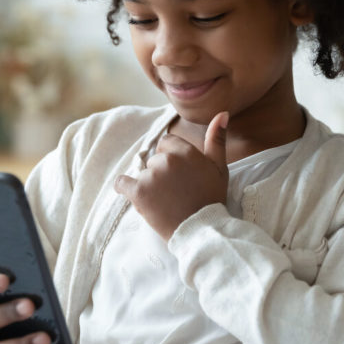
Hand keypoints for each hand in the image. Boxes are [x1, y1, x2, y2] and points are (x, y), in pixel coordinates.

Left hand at [114, 111, 228, 239]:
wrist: (201, 229)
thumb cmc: (211, 199)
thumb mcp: (219, 167)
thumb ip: (216, 139)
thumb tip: (222, 113)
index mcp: (185, 151)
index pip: (166, 143)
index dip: (172, 158)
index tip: (180, 175)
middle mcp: (167, 159)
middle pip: (155, 159)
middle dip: (161, 172)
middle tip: (175, 191)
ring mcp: (151, 176)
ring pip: (143, 173)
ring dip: (149, 184)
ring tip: (164, 201)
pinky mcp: (138, 192)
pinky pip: (122, 183)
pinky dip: (125, 188)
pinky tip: (135, 195)